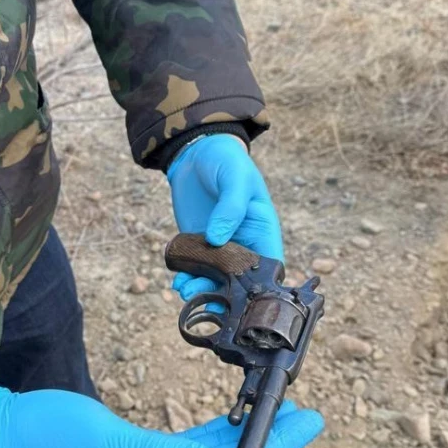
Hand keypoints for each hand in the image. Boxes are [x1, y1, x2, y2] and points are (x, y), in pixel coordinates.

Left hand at [167, 134, 283, 301]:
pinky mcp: (196, 243)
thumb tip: (218, 240)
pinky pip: (195, 267)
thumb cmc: (226, 160)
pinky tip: (178, 280)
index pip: (269, 263)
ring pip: (215, 277)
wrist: (196, 153)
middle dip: (223, 290)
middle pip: (239, 278)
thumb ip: (230, 207)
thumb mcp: (234, 178)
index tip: (243, 295)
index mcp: (262, 229)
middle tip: (203, 292)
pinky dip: (187, 277)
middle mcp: (243, 242)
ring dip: (202, 287)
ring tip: (185, 289)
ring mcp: (219, 246)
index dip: (261, 283)